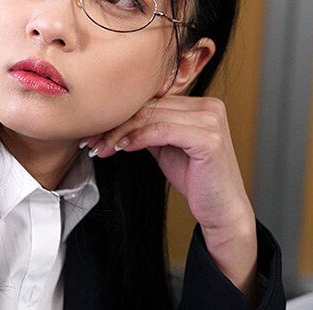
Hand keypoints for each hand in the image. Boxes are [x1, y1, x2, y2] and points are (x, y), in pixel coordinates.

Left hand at [81, 95, 258, 301]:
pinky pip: (161, 130)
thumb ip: (148, 128)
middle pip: (148, 107)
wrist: (222, 211)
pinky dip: (137, 138)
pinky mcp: (208, 137)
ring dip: (120, 133)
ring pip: (151, 117)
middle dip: (114, 124)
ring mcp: (211, 120)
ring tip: (101, 147)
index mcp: (200, 104)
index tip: (94, 130)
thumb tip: (113, 118)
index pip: (151, 102)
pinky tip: (122, 147)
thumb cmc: (196, 179)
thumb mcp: (166, 146)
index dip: (120, 114)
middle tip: (91, 140)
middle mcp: (208, 106)